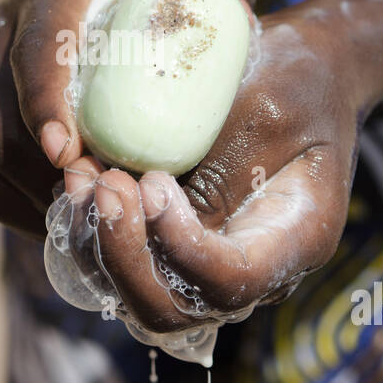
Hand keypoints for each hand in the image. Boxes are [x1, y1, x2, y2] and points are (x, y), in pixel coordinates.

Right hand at [0, 0, 255, 235]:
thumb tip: (248, 26)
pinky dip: (17, 209)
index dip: (46, 104)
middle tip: (108, 205)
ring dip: (35, 199)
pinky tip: (71, 223)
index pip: (35, 53)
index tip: (68, 151)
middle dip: (46, 174)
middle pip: (3, 121)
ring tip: (98, 222)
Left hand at [60, 5, 366, 333]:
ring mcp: (208, 267)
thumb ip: (218, 173)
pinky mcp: (174, 247)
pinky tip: (79, 176)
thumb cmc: (295, 84)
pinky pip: (124, 265)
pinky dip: (91, 231)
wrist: (303, 72)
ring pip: (135, 295)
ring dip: (97, 244)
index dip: (182, 248)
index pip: (230, 282)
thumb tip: (150, 210)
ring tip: (81, 173)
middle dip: (125, 257)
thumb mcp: (266, 114)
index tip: (152, 183)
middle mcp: (252, 273)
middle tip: (106, 185)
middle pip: (172, 309)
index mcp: (296, 242)